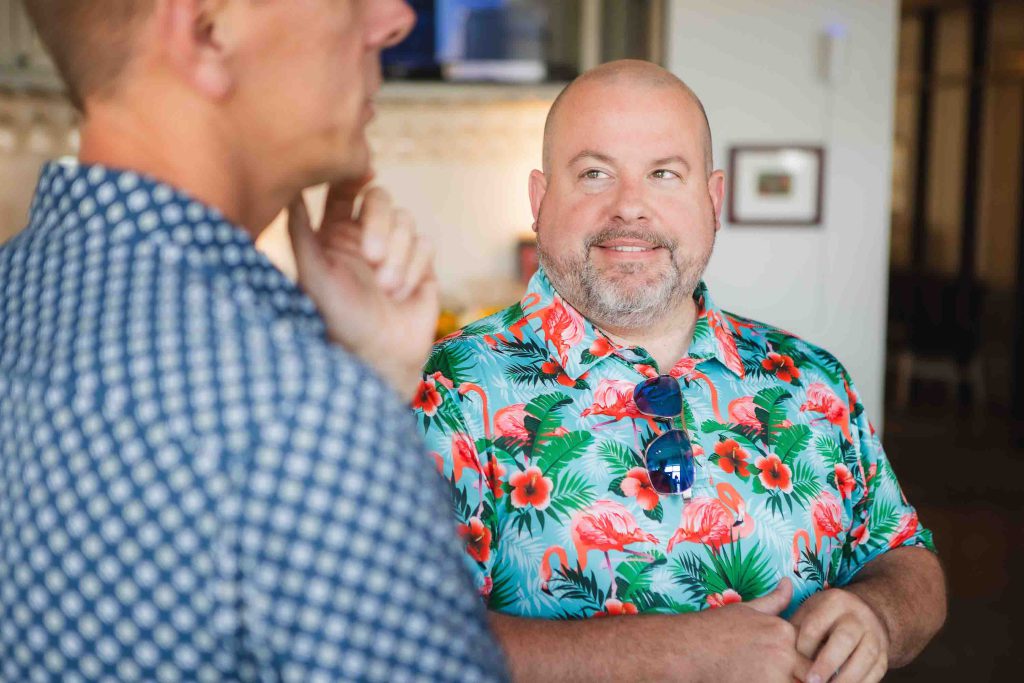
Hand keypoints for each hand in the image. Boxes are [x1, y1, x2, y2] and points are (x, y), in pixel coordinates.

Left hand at [288, 180, 438, 398]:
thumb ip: (300, 231)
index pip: (345, 189)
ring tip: (385, 289)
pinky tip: (402, 293)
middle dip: (379, 224)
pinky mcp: (423, 265)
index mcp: (335, 234)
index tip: (360, 176)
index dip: (353, 175)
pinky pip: (426, 244)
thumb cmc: (338, 320)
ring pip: (406, 221)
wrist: (379, 357)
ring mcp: (398, 249)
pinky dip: (414, 267)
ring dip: (398, 255)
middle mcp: (367, 236)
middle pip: (380, 198)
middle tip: (371, 257)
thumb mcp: (312, 274)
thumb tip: (288, 190)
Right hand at [689, 579, 811, 682]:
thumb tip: (788, 583)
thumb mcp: (746, 609)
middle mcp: (783, 653)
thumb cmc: (714, 629)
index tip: (806, 666)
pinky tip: (761, 681)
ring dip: (793, 680)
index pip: (812, 650)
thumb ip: (773, 600)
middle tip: (802, 674)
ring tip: (778, 676)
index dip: (810, 659)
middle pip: (812, 672)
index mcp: (783, 631)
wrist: (688, 649)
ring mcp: (774, 676)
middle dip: (807, 675)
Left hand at [789, 588, 888, 682]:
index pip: (815, 626)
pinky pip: (876, 672)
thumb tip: (781, 650)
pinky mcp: (884, 654)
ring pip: (864, 658)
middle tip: (811, 682)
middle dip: (826, 664)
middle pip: (843, 640)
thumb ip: (795, 628)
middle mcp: (857, 616)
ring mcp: (875, 635)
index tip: (793, 663)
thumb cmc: (824, 617)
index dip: (803, 647)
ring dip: (845, 679)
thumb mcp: (809, 612)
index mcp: (834, 602)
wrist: (865, 614)